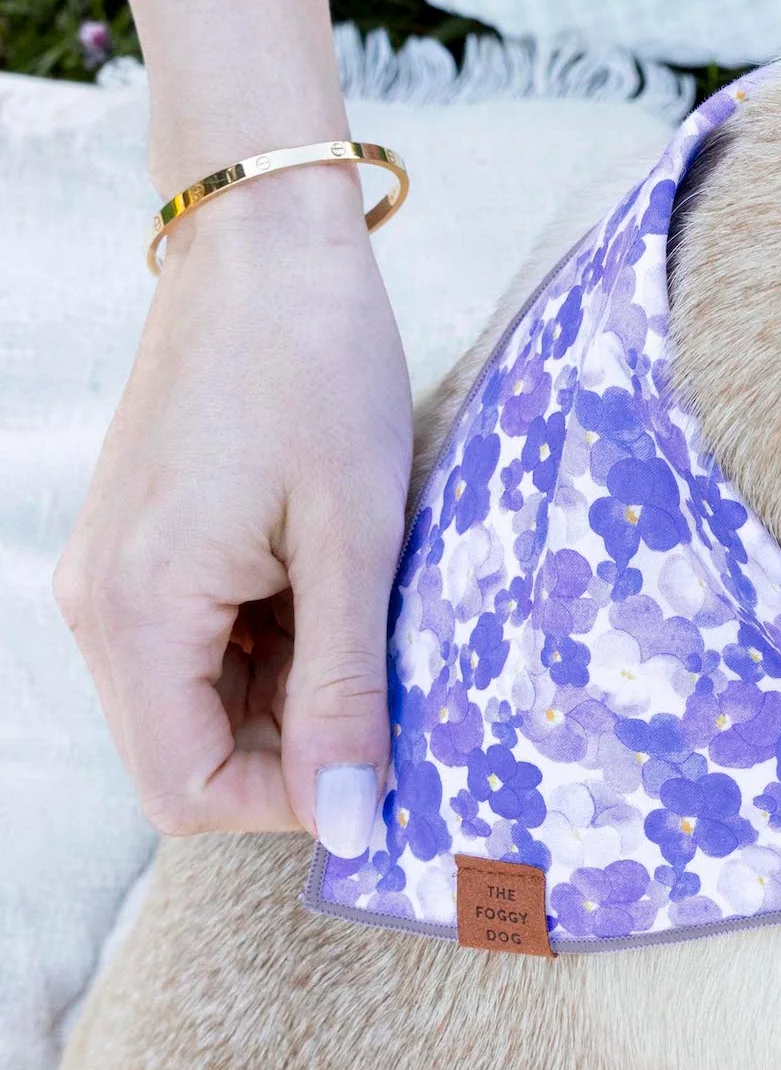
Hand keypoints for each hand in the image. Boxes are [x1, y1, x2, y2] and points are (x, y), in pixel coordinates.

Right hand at [55, 165, 412, 850]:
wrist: (265, 243)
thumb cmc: (318, 369)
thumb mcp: (354, 537)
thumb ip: (347, 686)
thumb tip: (347, 826)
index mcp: (135, 610)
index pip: (188, 791)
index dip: (293, 799)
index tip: (386, 752)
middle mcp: (97, 604)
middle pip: (191, 752)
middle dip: (301, 739)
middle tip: (393, 666)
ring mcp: (113, 572)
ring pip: (202, 698)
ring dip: (296, 686)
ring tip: (367, 602)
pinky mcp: (142, 544)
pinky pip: (202, 640)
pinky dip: (275, 639)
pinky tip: (335, 575)